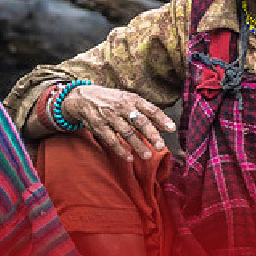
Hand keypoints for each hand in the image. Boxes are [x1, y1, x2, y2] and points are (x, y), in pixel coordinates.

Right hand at [61, 85, 175, 161]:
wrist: (83, 98)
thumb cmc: (111, 101)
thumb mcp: (129, 100)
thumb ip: (146, 112)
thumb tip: (166, 126)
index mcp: (132, 99)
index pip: (150, 109)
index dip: (161, 119)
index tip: (171, 129)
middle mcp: (122, 107)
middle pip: (139, 121)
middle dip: (151, 134)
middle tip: (160, 146)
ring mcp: (110, 117)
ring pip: (126, 132)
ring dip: (137, 145)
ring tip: (147, 156)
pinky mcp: (99, 127)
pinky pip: (111, 140)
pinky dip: (120, 149)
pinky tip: (129, 157)